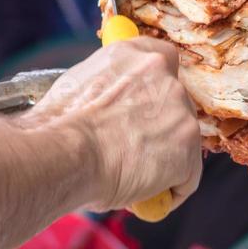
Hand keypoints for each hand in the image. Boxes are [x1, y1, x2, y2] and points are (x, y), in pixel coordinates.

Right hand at [31, 37, 201, 214]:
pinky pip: (187, 177)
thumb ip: (108, 88)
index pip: (161, 57)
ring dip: (163, 159)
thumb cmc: (59, 126)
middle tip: (130, 150)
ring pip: (181, 141)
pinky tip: (143, 194)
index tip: (145, 104)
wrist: (66, 152)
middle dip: (158, 127)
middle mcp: (161, 73)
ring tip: (131, 176)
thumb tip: (111, 109)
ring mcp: (179, 109)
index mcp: (132, 54)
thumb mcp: (79, 86)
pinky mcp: (188, 147)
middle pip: (175, 103)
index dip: (154, 86)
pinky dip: (170, 189)